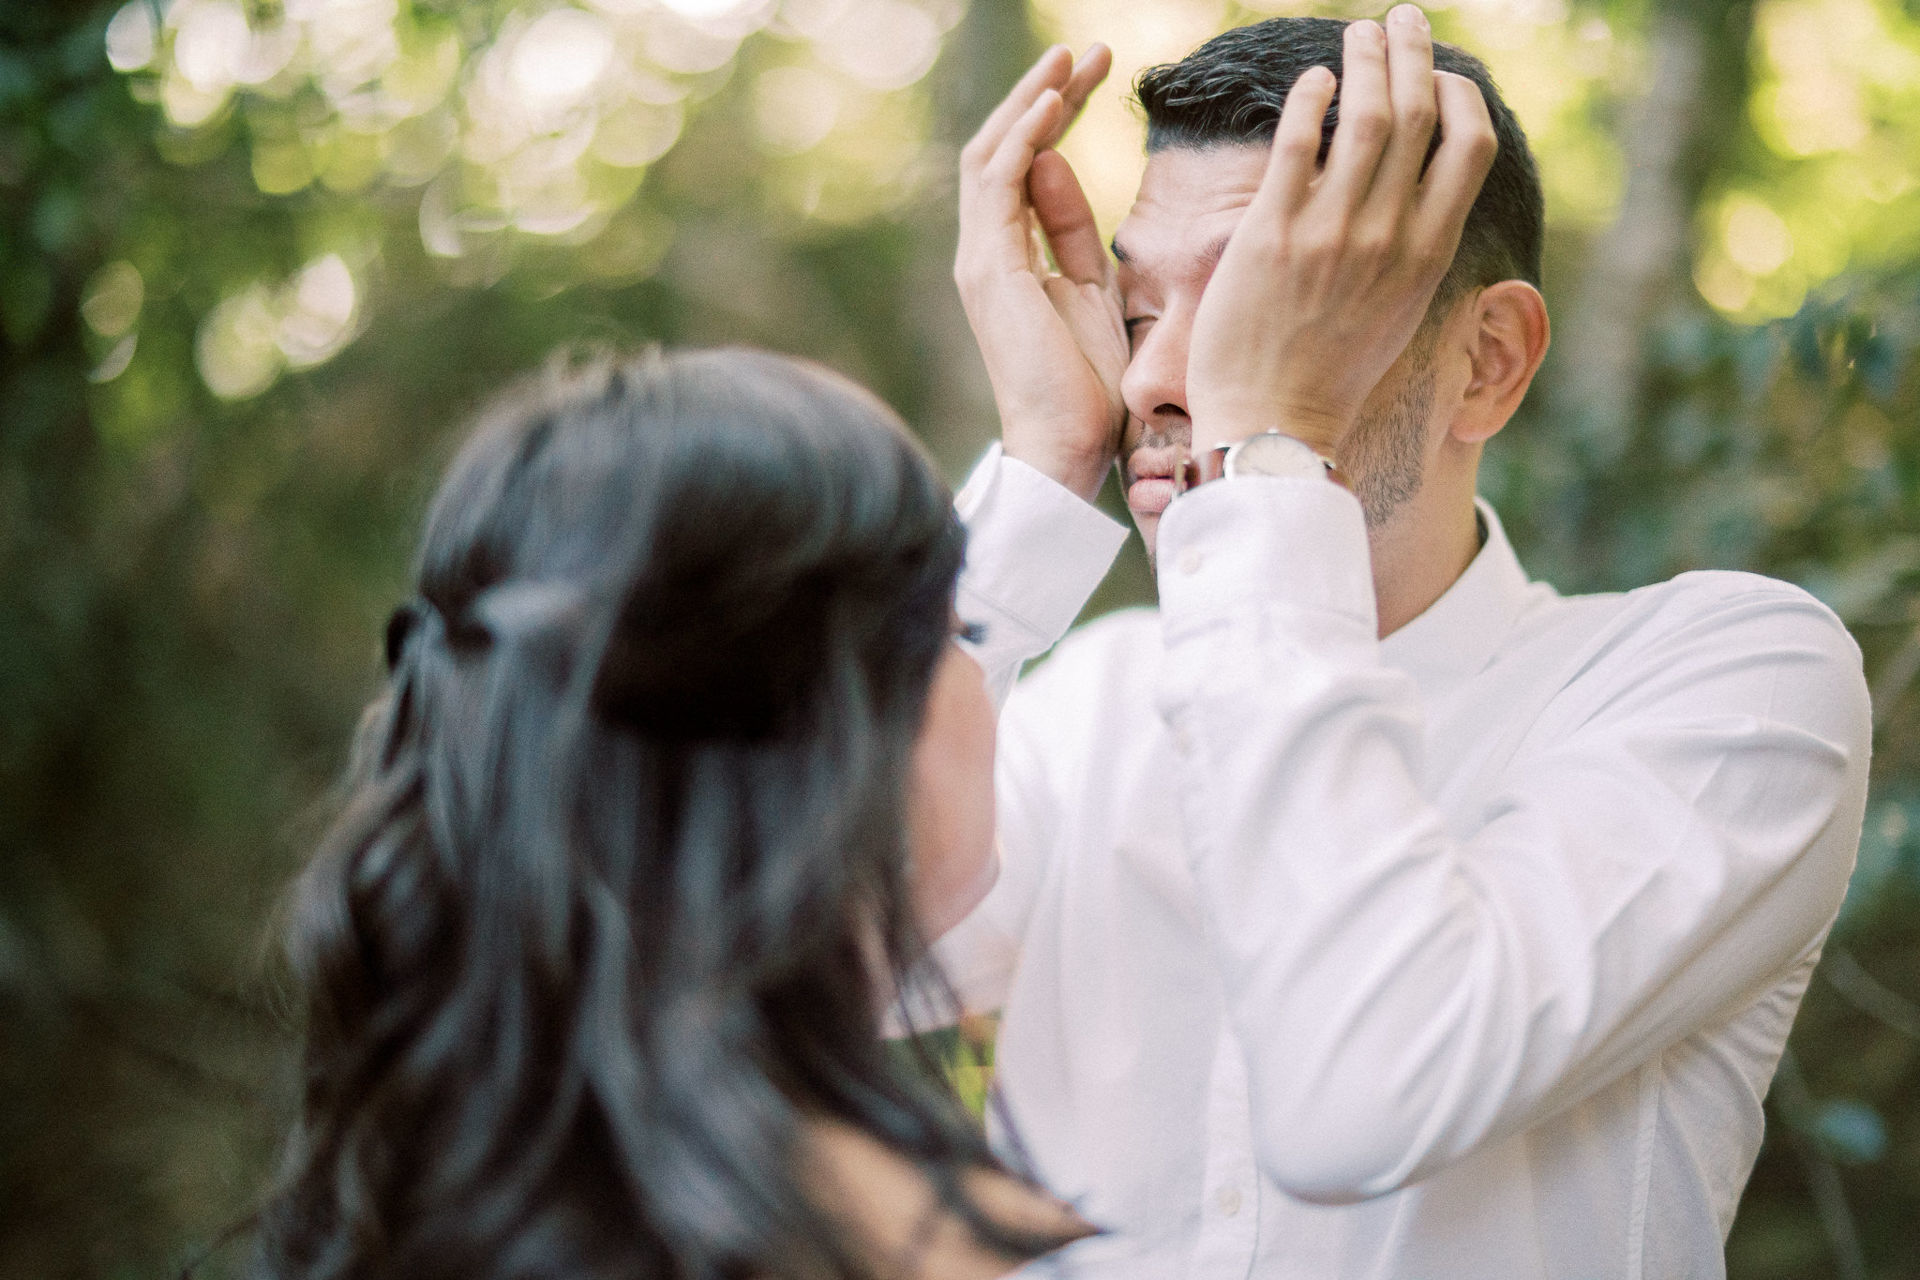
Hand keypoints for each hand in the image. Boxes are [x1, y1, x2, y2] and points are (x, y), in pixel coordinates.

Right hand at [955, 45, 1125, 503]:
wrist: (1067, 450)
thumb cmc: (1088, 393)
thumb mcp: (1095, 295)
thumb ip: (1075, 234)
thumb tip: (1060, 166)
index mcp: (1012, 261)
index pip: (1028, 169)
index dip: (1061, 118)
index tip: (1098, 76)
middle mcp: (986, 254)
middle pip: (1007, 150)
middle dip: (1047, 96)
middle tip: (1089, 51)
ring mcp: (982, 260)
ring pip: (995, 156)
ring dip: (1034, 102)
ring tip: (1071, 58)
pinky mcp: (991, 269)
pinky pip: (1000, 186)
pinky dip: (1025, 139)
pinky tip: (1053, 103)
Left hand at [1185, 6, 1496, 458]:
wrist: (1272, 424)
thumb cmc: (1328, 375)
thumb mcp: (1396, 310)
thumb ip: (1410, 248)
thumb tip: (1416, 198)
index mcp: (1429, 253)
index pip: (1470, 145)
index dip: (1459, 95)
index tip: (1440, 74)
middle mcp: (1388, 235)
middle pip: (1419, 112)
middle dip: (1414, 53)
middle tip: (1402, 22)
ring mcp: (1331, 231)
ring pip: (1365, 113)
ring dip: (1364, 59)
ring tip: (1357, 34)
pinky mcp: (1271, 232)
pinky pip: (1297, 141)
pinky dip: (1309, 97)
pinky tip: (1310, 81)